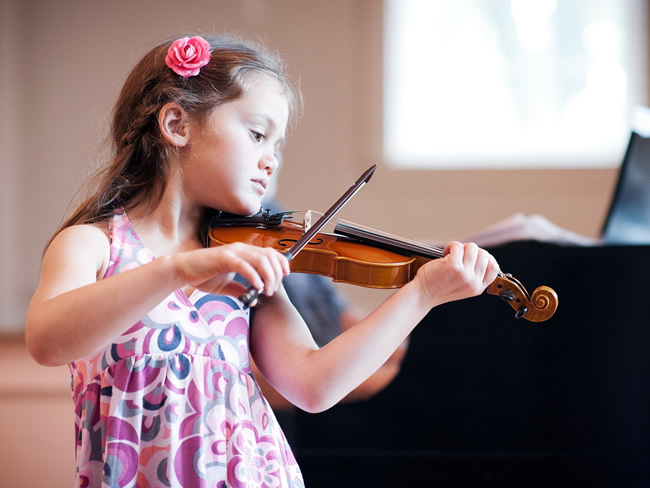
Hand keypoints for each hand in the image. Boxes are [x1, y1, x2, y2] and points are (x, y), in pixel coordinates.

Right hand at [175, 242, 289, 299]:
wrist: (183, 270)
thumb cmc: (202, 275)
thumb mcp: (226, 286)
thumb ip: (240, 290)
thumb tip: (252, 300)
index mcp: (244, 253)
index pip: (270, 253)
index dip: (281, 263)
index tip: (285, 277)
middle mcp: (241, 249)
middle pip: (269, 256)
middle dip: (276, 274)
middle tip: (272, 290)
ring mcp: (233, 252)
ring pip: (261, 260)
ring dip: (268, 276)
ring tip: (266, 290)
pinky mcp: (224, 258)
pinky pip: (244, 266)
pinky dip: (254, 276)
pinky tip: (256, 287)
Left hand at [415, 241, 498, 306]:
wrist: (422, 295)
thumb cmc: (438, 287)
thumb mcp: (462, 286)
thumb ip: (473, 275)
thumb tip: (479, 255)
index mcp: (477, 288)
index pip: (494, 268)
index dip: (487, 258)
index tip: (475, 256)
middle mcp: (473, 282)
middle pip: (484, 255)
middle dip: (471, 250)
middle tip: (459, 254)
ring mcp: (464, 274)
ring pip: (472, 248)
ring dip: (460, 246)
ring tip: (451, 253)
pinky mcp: (454, 266)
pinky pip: (458, 246)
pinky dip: (451, 246)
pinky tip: (445, 253)